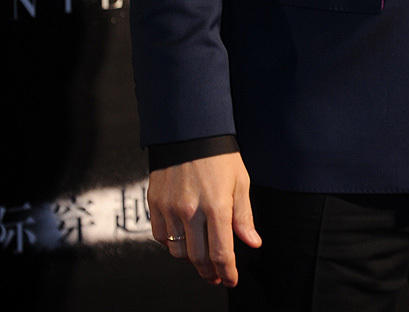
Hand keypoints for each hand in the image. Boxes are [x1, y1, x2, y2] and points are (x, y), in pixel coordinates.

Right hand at [148, 152, 261, 285]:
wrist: (189, 131)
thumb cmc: (218, 154)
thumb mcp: (240, 182)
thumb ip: (243, 216)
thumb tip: (252, 242)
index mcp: (216, 205)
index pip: (221, 253)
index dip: (227, 272)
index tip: (231, 279)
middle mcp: (191, 210)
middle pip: (199, 258)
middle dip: (210, 272)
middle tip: (216, 275)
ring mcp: (170, 208)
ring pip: (178, 252)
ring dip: (191, 260)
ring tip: (201, 257)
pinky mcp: (155, 204)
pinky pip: (161, 237)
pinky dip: (172, 245)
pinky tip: (183, 239)